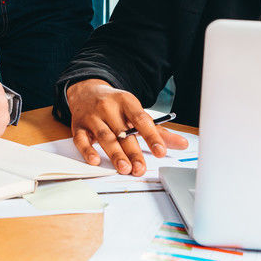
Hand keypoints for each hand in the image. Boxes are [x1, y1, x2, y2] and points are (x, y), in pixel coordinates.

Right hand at [65, 79, 188, 175]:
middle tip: (140, 169)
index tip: (160, 151)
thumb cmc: (115, 106)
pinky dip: (88, 151)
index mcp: (126, 101)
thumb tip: (182, 144)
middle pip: (122, 132)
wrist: (86, 91)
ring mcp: (92, 116)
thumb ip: (158, 130)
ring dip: (115, 154)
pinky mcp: (77, 125)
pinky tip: (95, 161)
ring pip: (104, 137)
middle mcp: (108, 107)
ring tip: (125, 168)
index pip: (141, 119)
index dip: (151, 136)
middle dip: (133, 152)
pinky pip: (81, 139)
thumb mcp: (135, 112)